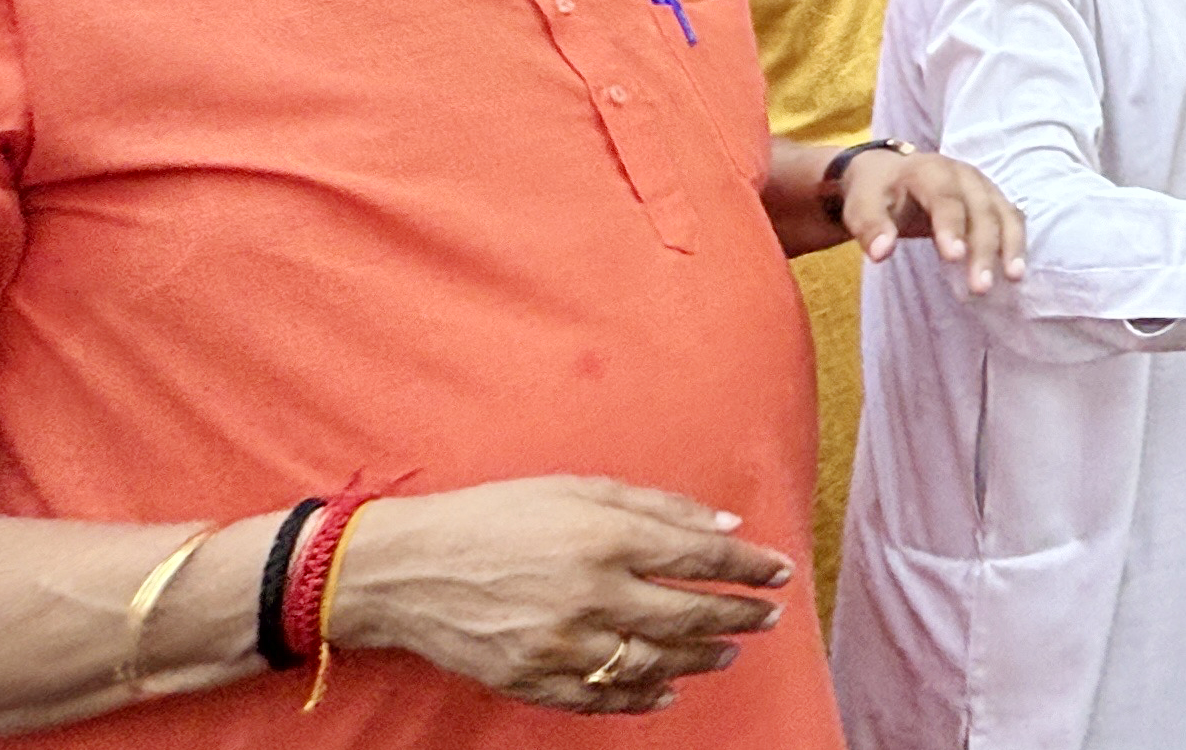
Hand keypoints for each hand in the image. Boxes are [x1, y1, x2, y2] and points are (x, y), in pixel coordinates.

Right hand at [325, 476, 792, 715]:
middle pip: (690, 615)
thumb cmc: (494, 516)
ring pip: (656, 662)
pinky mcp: (535, 679)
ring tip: (727, 652)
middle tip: (769, 617)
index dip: (749, 567)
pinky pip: (605, 697)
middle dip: (740, 616)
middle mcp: (591, 594)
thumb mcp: (577, 488)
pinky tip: (668, 691)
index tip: (779, 572)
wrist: (406, 570)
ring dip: (701, 658)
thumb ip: (658, 506)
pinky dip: (644, 697)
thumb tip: (727, 522)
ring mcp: (563, 645)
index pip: (702, 557)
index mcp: (605, 538)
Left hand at [839, 149, 1024, 296]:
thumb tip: (881, 253)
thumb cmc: (877, 192)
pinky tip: (1015, 270)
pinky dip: (1016, 242)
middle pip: (980, 209)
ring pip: (1003, 213)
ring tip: (1013, 277)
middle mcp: (963, 174)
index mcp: (929, 170)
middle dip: (984, 247)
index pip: (945, 197)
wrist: (891, 172)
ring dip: (1010, 246)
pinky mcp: (992, 199)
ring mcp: (982, 186)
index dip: (952, 226)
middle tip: (980, 286)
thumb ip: (870, 226)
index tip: (954, 258)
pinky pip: (1011, 218)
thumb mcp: (862, 205)